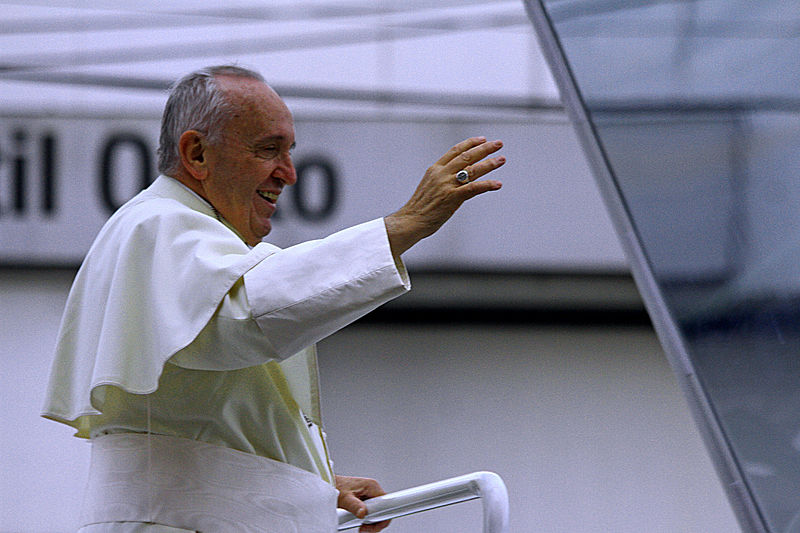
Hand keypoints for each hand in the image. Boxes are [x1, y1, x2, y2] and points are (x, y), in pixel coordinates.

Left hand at [336, 474, 391, 531]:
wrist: (328, 484)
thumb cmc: (336, 487)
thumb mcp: (345, 498)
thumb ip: (355, 506)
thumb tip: (363, 513)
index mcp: (372, 486)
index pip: (386, 502)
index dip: (382, 515)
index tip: (374, 523)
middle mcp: (372, 489)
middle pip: (383, 508)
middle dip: (376, 521)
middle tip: (365, 528)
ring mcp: (369, 494)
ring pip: (377, 511)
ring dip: (371, 521)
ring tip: (362, 526)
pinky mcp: (364, 499)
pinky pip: (371, 510)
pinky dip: (367, 518)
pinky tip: (361, 522)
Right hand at [384, 136, 504, 256]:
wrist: (410, 221)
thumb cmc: (419, 208)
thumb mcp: (429, 186)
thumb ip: (443, 179)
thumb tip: (459, 177)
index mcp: (435, 170)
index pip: (455, 151)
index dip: (470, 143)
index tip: (482, 139)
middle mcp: (441, 174)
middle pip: (467, 156)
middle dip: (485, 149)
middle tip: (498, 144)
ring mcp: (447, 185)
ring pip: (473, 169)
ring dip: (489, 163)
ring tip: (501, 160)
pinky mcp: (453, 197)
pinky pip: (474, 188)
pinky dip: (487, 185)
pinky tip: (497, 183)